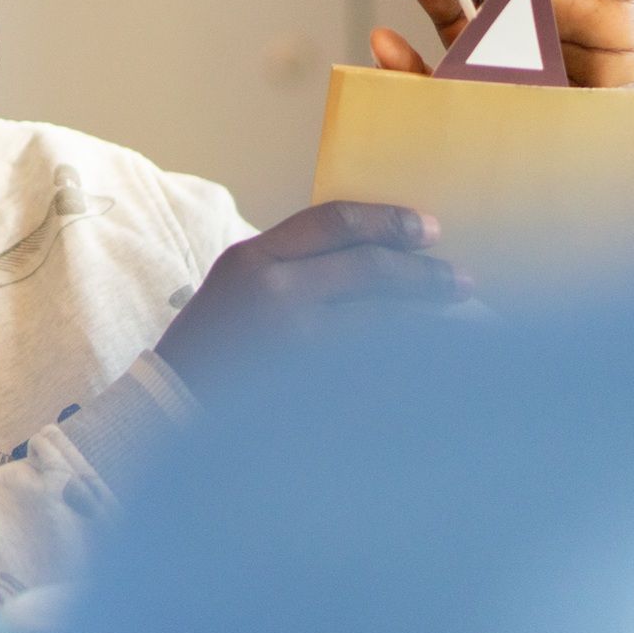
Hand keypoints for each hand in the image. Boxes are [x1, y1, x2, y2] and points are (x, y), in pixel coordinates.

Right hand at [155, 201, 469, 385]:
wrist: (172, 410)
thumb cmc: (212, 348)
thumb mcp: (239, 285)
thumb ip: (294, 263)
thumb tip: (376, 255)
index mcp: (253, 257)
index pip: (335, 222)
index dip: (389, 222)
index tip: (429, 231)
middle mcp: (272, 289)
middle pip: (369, 268)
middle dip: (423, 275)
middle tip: (461, 281)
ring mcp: (291, 338)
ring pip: (381, 317)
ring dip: (427, 317)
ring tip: (461, 318)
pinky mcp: (307, 382)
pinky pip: (374, 362)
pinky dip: (408, 358)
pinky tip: (432, 359)